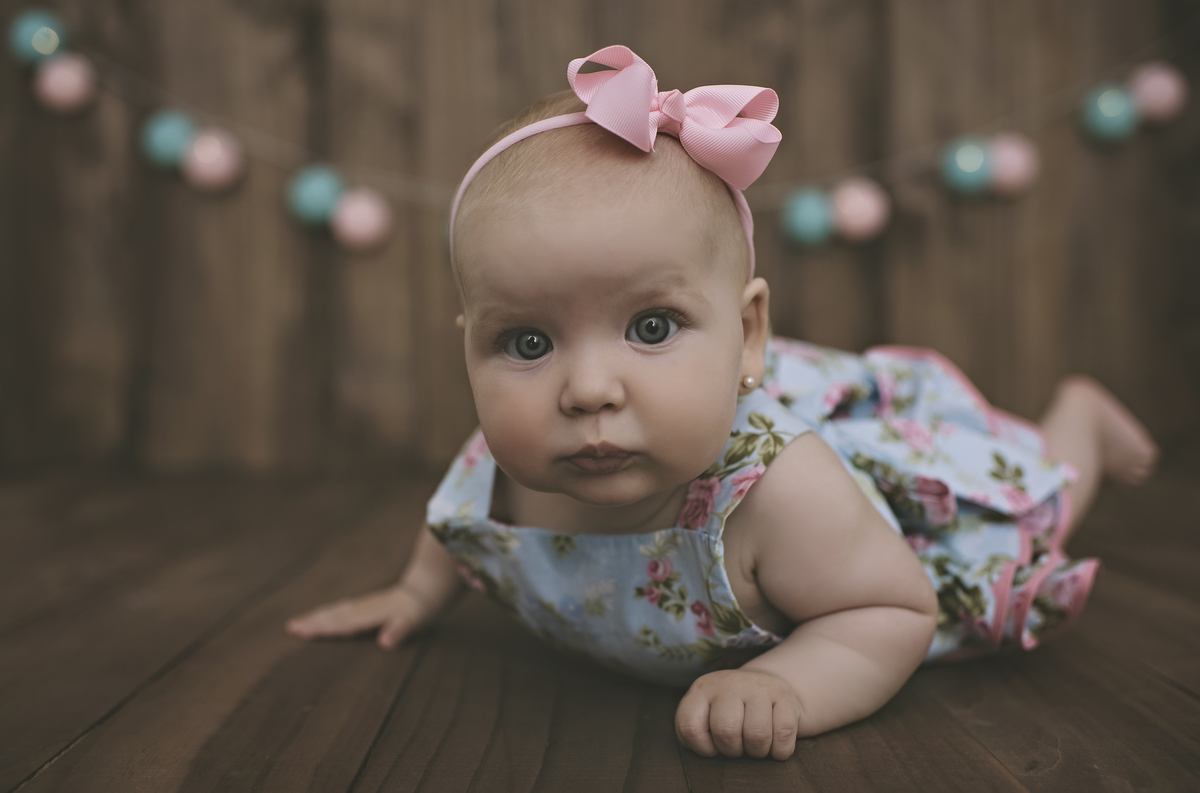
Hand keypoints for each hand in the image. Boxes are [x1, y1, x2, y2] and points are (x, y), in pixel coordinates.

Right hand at [286, 585, 435, 649]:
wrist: (429, 588)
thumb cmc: (422, 608)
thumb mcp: (415, 620)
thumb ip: (400, 630)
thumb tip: (386, 643)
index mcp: (371, 614)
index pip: (341, 623)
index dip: (321, 628)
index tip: (300, 631)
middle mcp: (364, 609)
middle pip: (334, 615)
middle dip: (312, 622)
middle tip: (290, 628)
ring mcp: (366, 606)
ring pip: (337, 611)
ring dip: (318, 617)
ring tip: (299, 623)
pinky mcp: (370, 606)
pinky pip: (345, 611)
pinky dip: (331, 615)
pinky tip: (326, 617)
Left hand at [675, 669, 801, 759]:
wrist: (763, 687)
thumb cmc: (729, 713)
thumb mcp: (705, 715)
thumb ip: (695, 731)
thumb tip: (703, 752)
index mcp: (702, 690)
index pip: (690, 728)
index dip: (702, 748)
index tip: (713, 746)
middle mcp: (729, 683)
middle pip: (725, 732)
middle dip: (732, 750)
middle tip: (738, 746)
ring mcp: (758, 687)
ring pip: (756, 735)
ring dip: (757, 752)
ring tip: (755, 743)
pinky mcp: (785, 696)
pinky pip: (783, 735)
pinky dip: (780, 750)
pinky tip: (775, 743)